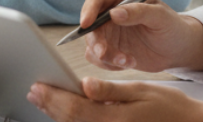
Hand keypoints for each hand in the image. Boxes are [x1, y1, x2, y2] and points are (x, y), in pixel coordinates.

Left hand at [28, 77, 202, 121]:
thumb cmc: (169, 108)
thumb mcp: (141, 90)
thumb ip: (110, 90)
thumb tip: (85, 84)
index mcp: (114, 118)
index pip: (75, 108)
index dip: (53, 97)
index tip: (38, 86)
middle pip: (71, 120)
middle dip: (50, 105)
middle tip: (34, 92)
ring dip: (58, 115)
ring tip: (44, 101)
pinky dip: (73, 121)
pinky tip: (66, 113)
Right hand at [77, 0, 202, 72]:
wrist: (177, 49)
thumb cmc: (172, 26)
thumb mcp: (161, 17)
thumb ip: (139, 12)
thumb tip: (114, 13)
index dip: (88, 8)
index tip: (86, 23)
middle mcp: (109, 9)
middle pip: (89, 22)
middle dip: (95, 39)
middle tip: (104, 53)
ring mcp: (107, 30)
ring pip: (91, 42)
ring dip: (105, 54)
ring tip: (127, 60)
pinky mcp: (108, 47)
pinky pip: (97, 57)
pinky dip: (109, 63)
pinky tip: (129, 62)